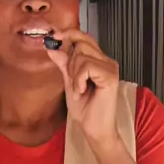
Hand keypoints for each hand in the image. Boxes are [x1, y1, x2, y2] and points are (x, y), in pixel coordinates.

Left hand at [47, 30, 119, 149]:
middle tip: (73, 82)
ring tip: (79, 89)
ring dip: (74, 74)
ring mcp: (110, 68)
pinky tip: (82, 91)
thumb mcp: (69, 82)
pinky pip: (87, 67)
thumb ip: (64, 64)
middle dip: (70, 63)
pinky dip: (79, 80)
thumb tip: (52, 47)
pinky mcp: (110, 76)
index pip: (84, 38)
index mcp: (98, 60)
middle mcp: (107, 61)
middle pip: (81, 44)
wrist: (94, 129)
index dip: (69, 34)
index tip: (54, 37)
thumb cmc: (85, 110)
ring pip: (82, 55)